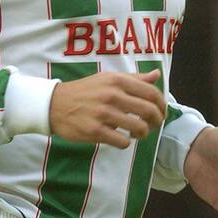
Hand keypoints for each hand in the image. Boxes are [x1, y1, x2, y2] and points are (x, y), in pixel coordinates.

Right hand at [49, 70, 165, 148]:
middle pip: (149, 111)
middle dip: (156, 122)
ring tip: (136, 133)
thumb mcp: (108, 78)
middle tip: (153, 126)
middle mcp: (112, 95)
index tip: (161, 113)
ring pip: (139, 128)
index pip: (152, 93)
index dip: (162, 105)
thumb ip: (134, 78)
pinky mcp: (95, 131)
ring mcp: (103, 114)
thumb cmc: (85, 91)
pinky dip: (126, 142)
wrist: (54, 104)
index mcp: (118, 80)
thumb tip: (156, 75)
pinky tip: (120, 138)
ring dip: (142, 134)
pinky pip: (122, 142)